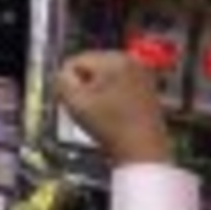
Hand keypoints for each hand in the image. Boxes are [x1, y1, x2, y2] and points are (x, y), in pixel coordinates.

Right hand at [55, 51, 170, 165]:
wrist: (142, 151)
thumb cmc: (108, 127)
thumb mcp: (75, 103)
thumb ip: (61, 81)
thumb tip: (62, 73)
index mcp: (113, 59)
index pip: (75, 61)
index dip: (68, 83)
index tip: (75, 104)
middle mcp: (130, 60)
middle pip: (92, 66)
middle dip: (85, 85)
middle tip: (88, 109)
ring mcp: (142, 73)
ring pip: (106, 76)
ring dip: (99, 90)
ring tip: (102, 112)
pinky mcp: (149, 87)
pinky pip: (120, 84)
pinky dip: (114, 95)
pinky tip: (115, 112)